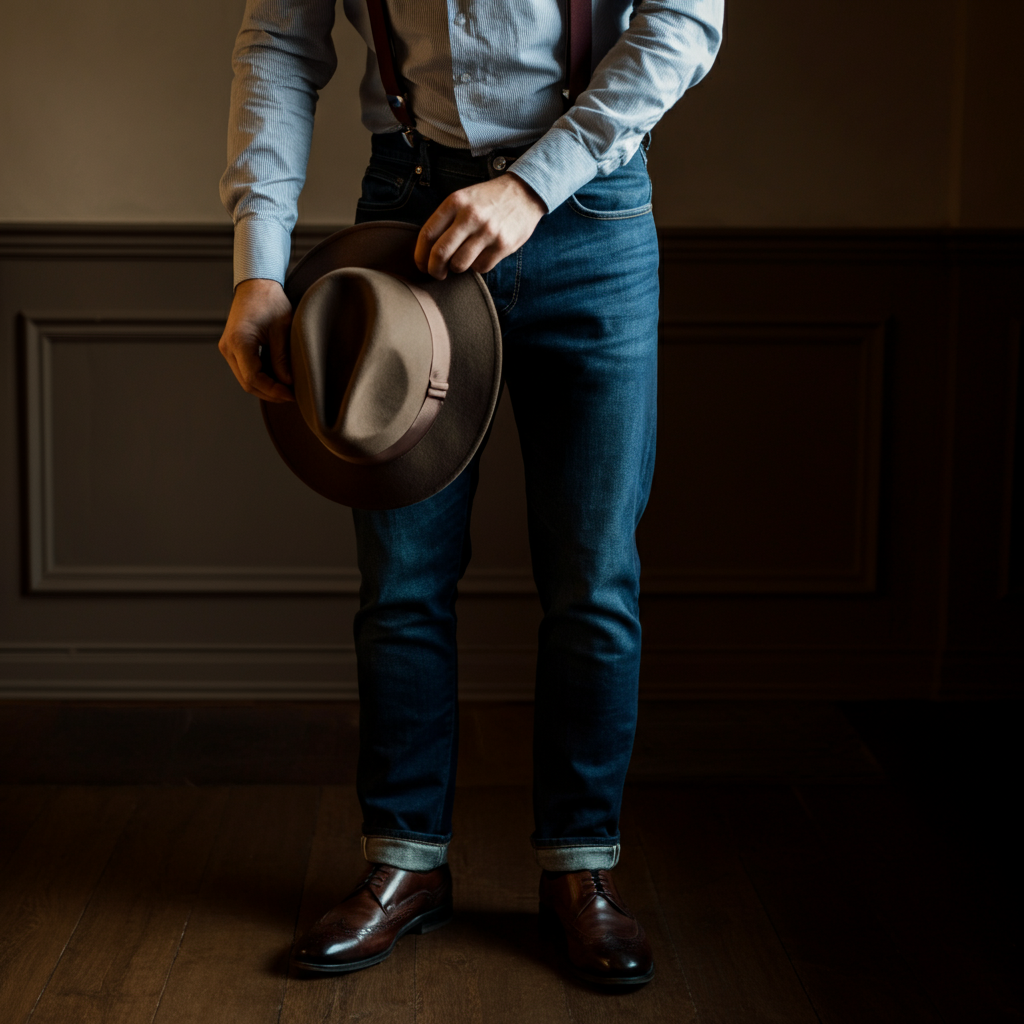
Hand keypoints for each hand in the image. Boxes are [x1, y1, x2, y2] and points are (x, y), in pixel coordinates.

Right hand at [217, 278, 294, 402]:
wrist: (255, 284)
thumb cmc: (269, 301)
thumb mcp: (282, 329)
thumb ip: (282, 358)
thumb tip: (287, 383)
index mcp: (239, 342)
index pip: (253, 378)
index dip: (273, 390)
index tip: (291, 394)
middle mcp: (228, 347)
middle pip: (247, 383)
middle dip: (269, 393)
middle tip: (290, 396)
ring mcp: (227, 348)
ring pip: (245, 379)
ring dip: (264, 387)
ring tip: (286, 389)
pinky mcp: (231, 347)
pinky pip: (244, 369)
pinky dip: (260, 377)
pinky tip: (277, 379)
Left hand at [414, 172, 546, 280]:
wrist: (524, 193)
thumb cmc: (489, 199)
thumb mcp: (464, 199)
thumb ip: (446, 220)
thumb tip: (429, 251)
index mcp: (455, 202)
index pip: (427, 234)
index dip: (420, 255)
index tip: (421, 264)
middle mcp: (470, 216)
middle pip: (440, 253)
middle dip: (434, 269)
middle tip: (436, 273)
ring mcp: (488, 231)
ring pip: (459, 264)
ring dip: (457, 268)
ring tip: (461, 261)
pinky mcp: (503, 245)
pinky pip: (481, 267)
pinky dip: (477, 266)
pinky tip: (481, 256)